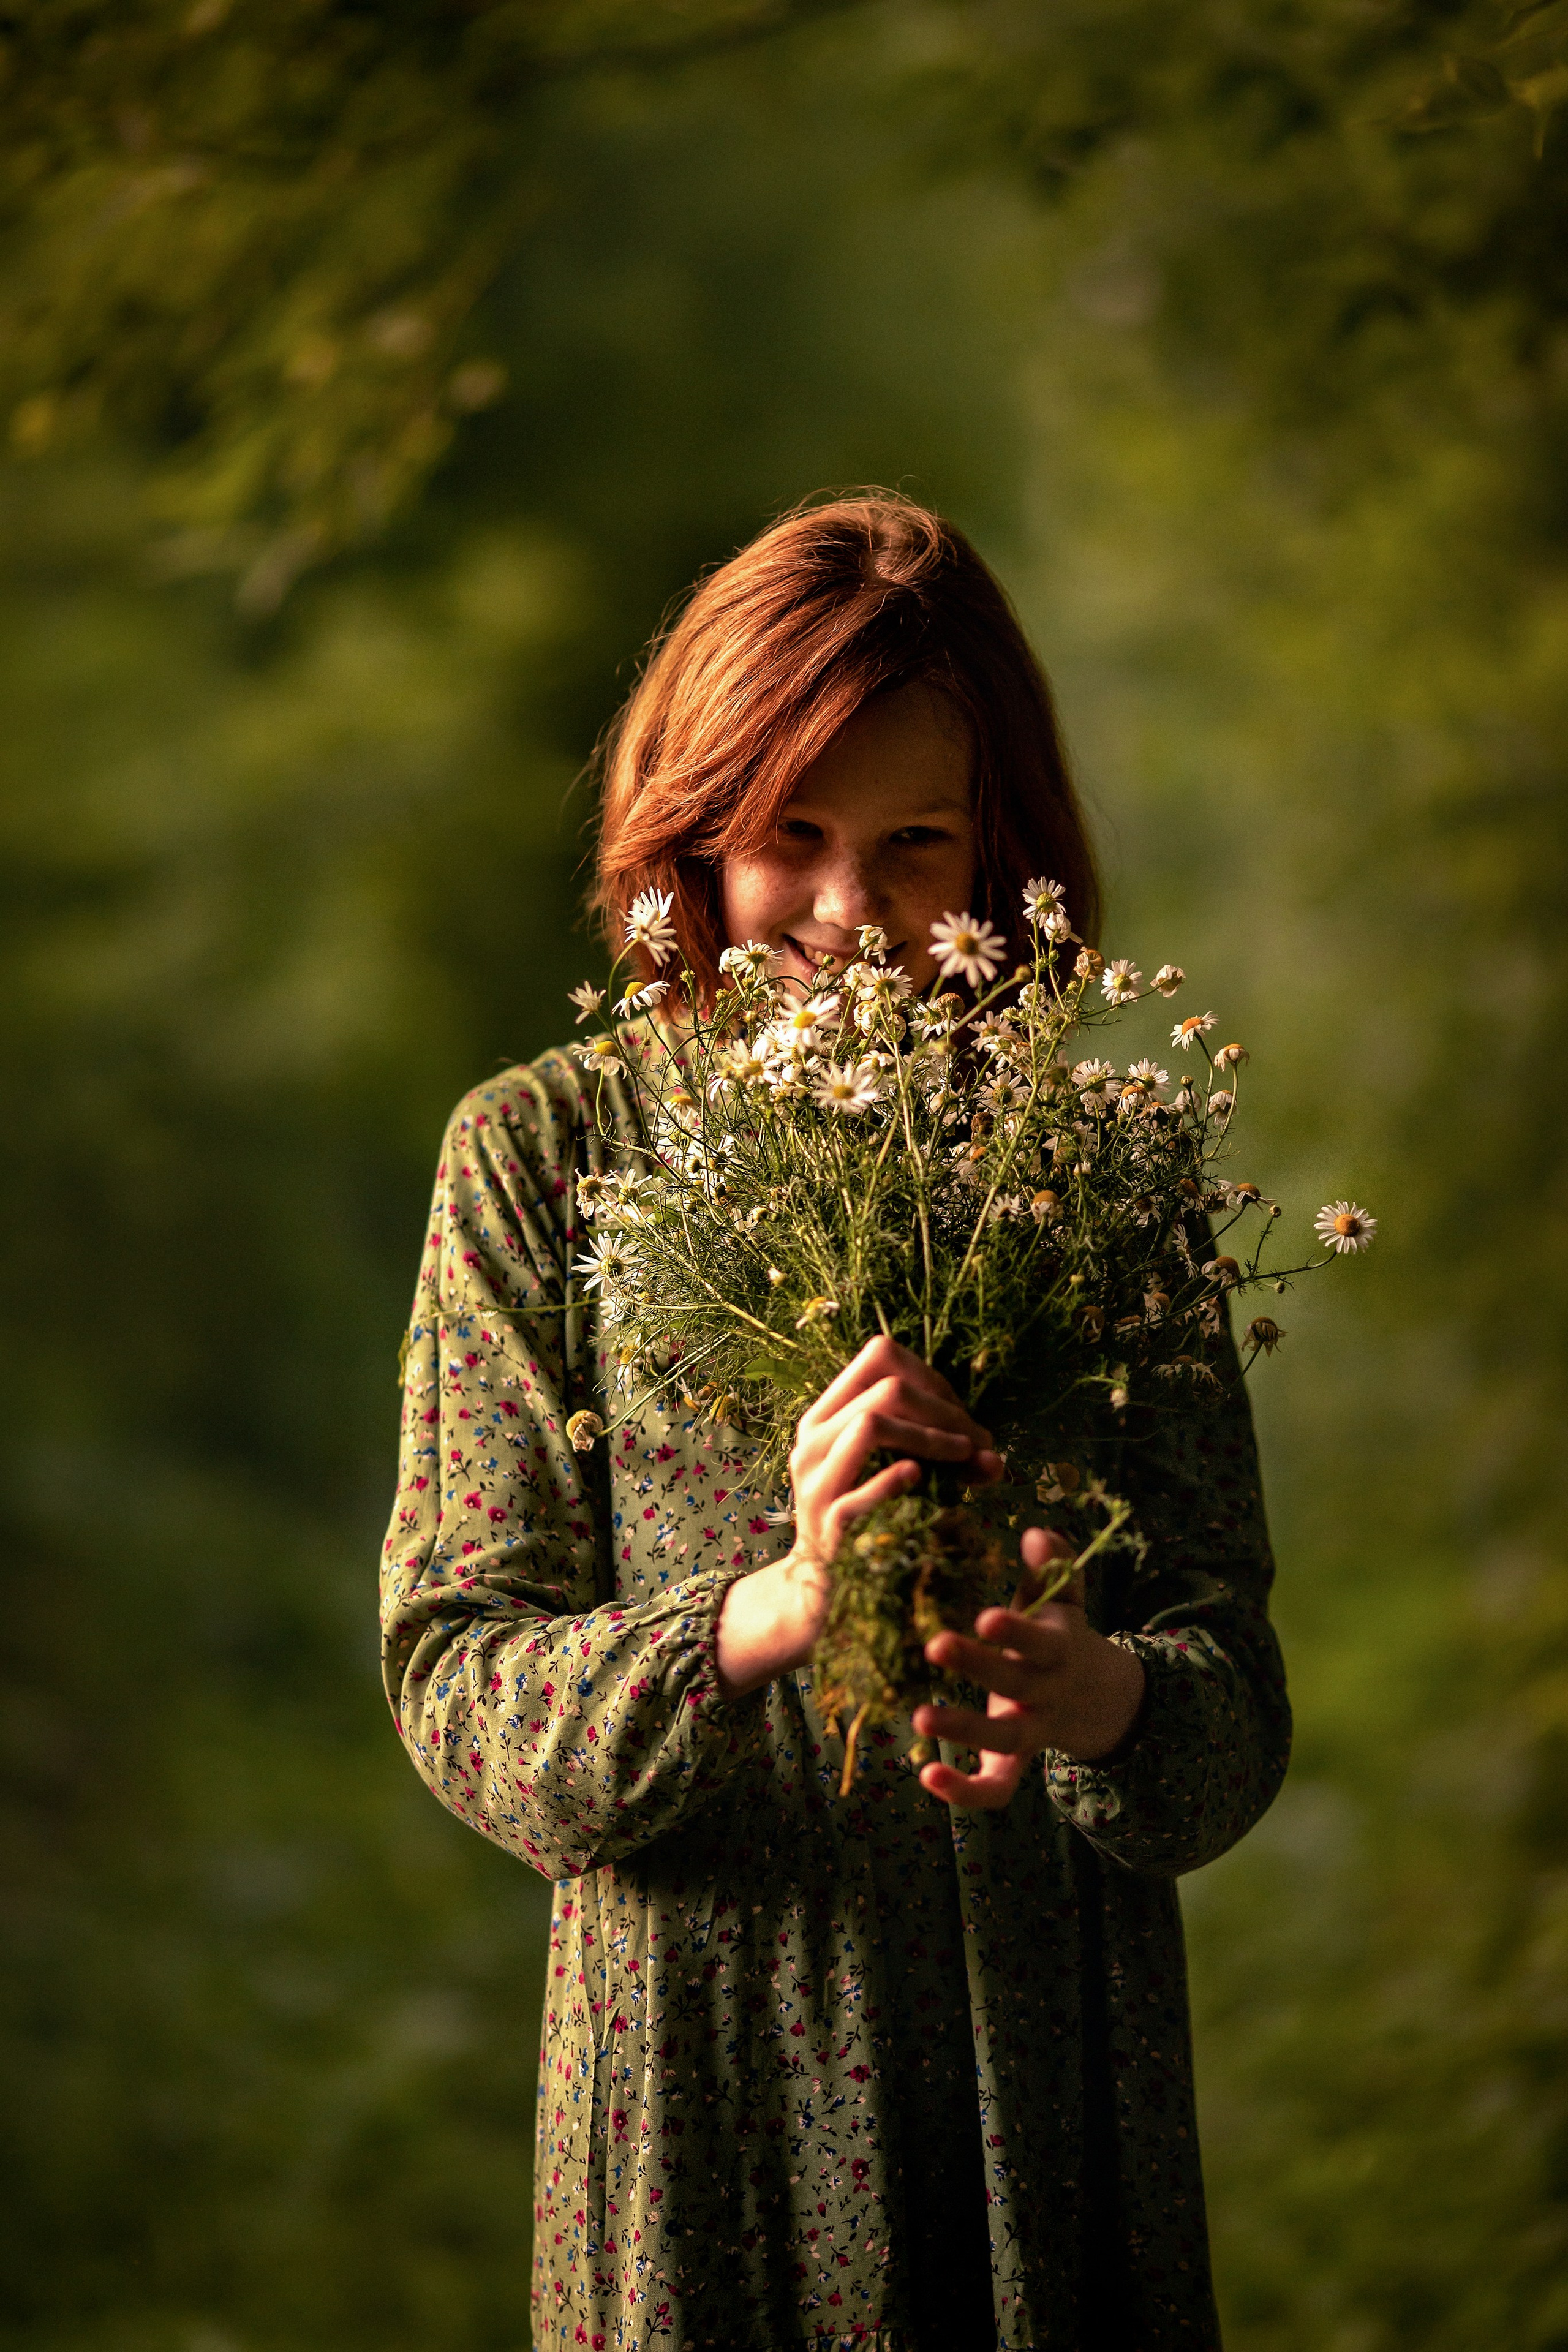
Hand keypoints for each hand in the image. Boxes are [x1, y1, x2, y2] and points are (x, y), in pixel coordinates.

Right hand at [789, 1334, 1003, 1571]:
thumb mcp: (906, 1474)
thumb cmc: (873, 1516)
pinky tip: (921, 1478)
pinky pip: (861, 1489)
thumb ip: (947, 1457)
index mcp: (827, 1414)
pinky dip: (896, 1478)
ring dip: (931, 1437)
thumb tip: (993, 1456)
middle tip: (977, 1444)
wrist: (827, 1585)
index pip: (880, 1356)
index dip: (931, 1376)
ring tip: (964, 1458)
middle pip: (886, 1389)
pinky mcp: (826, 1523)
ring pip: (870, 1423)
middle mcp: (812, 1440)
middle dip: (945, 1411)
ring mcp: (815, 1481)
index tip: (960, 1415)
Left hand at [911, 1526, 1146, 1809]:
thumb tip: (1035, 1532)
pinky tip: (927, 1777)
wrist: (1099, 1699)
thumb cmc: (1063, 1633)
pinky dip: (966, 1792)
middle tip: (934, 1645)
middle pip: (1016, 1683)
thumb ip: (1055, 1565)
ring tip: (919, 1718)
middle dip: (977, 1665)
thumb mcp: (1066, 1597)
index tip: (984, 1617)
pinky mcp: (1014, 1762)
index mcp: (1060, 1649)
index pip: (1042, 1642)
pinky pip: (997, 1788)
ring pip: (1005, 1741)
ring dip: (964, 1730)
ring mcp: (1031, 1730)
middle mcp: (1046, 1692)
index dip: (1017, 1632)